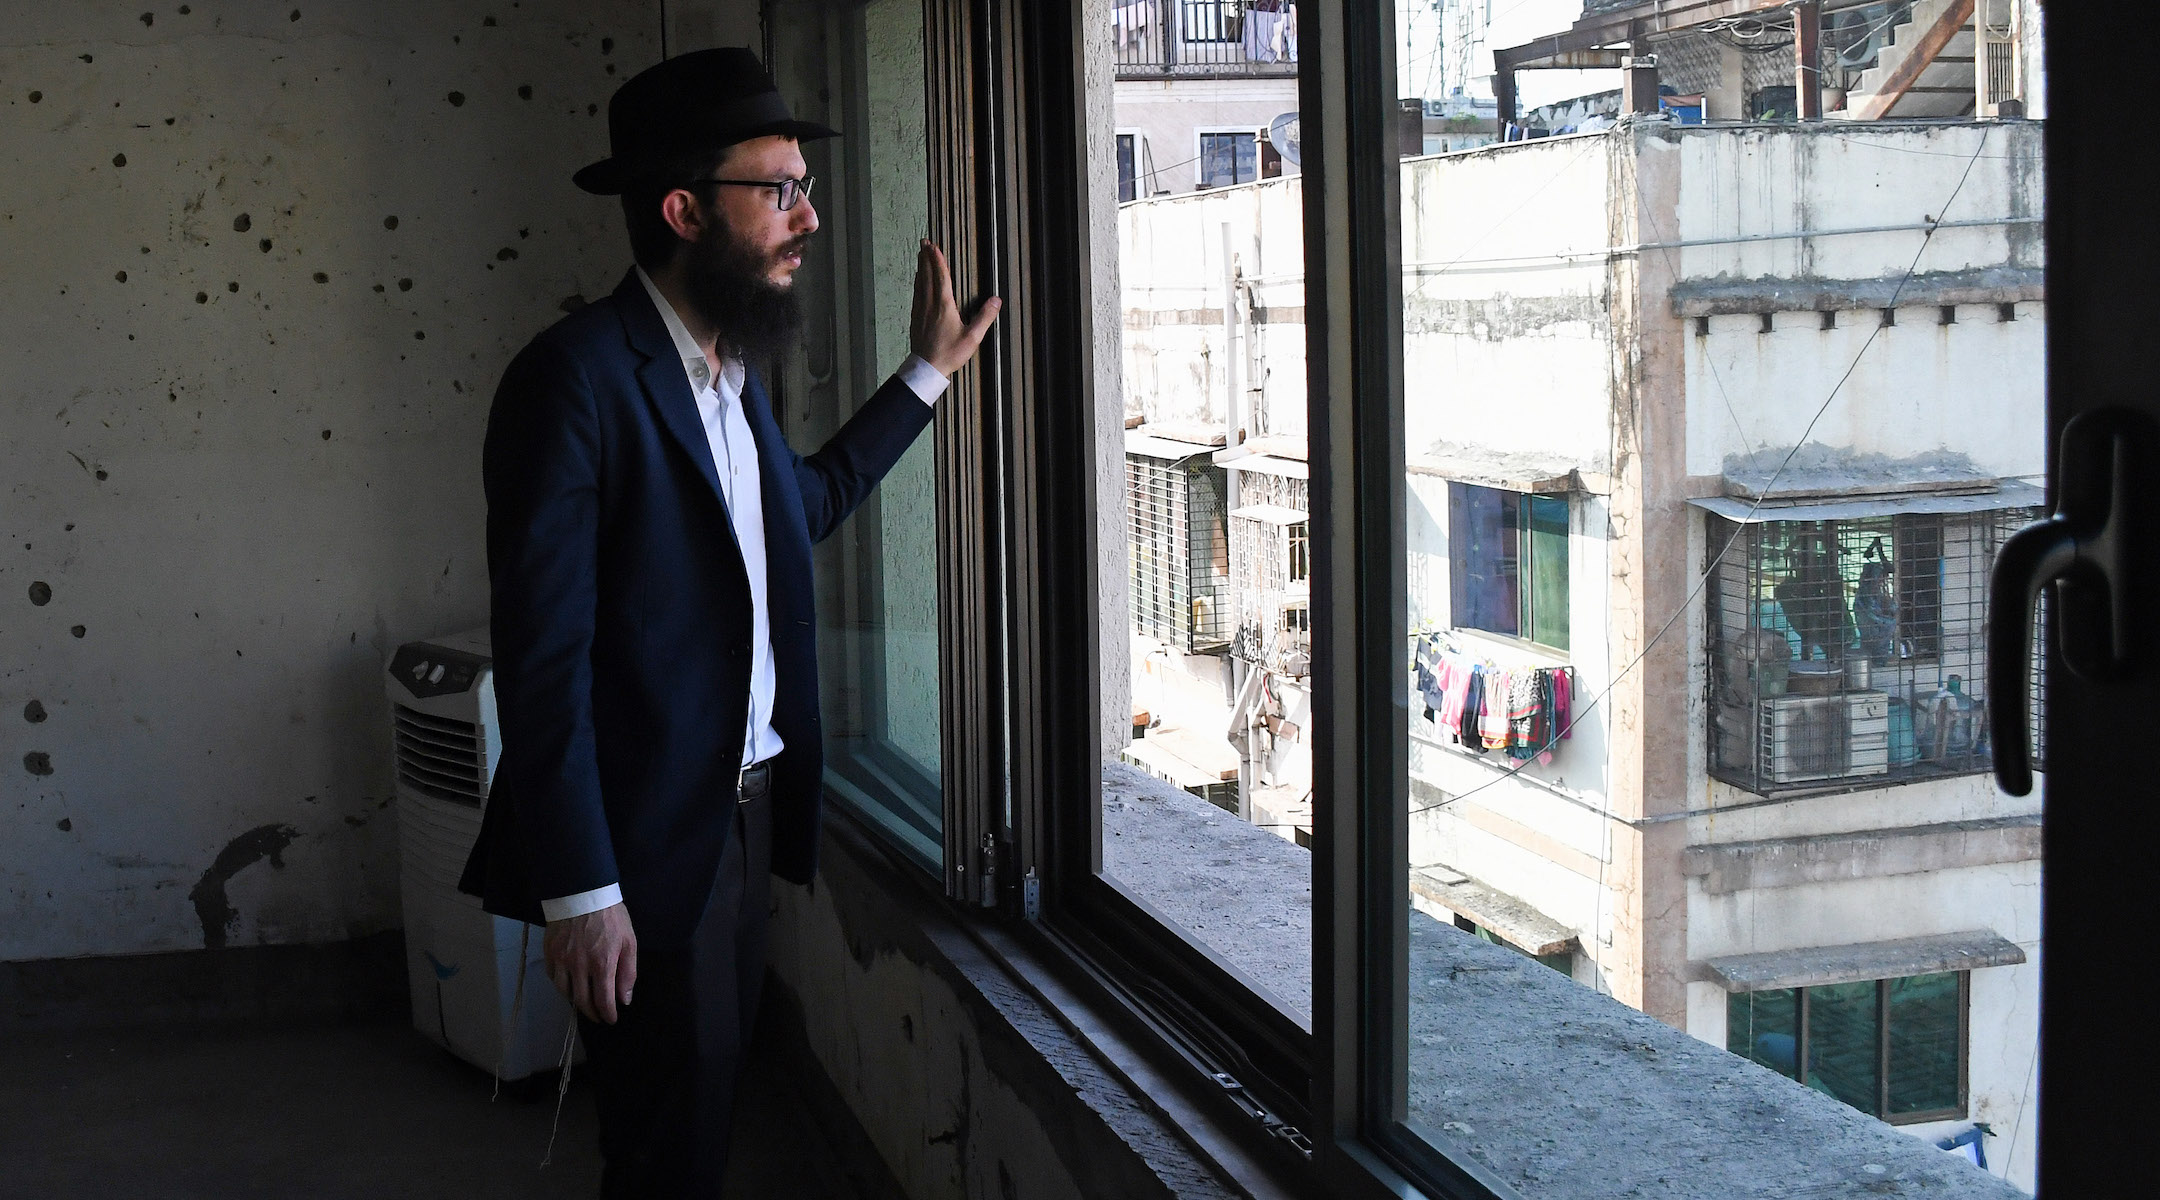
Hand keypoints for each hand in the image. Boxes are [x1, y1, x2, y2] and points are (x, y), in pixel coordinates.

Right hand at [543, 901, 636, 1023]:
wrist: (583, 892)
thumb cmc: (611, 916)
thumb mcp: (629, 941)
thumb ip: (628, 972)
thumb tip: (625, 999)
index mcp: (602, 963)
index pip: (603, 1000)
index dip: (607, 1014)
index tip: (611, 1019)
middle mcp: (579, 966)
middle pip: (582, 1001)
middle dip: (592, 1013)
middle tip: (598, 1016)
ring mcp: (561, 960)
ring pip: (565, 992)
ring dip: (575, 1002)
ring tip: (584, 1003)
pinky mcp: (549, 952)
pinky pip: (553, 977)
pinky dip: (561, 985)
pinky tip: (569, 985)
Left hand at [910, 238, 1001, 377]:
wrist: (927, 368)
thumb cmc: (950, 353)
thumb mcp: (972, 337)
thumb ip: (985, 317)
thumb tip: (996, 300)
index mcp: (944, 305)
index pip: (941, 276)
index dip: (937, 260)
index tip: (933, 245)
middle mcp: (930, 304)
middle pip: (927, 275)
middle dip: (926, 257)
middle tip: (924, 242)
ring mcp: (921, 310)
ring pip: (920, 283)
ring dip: (920, 267)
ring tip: (920, 255)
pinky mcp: (916, 318)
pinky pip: (916, 294)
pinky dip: (918, 282)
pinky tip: (918, 280)